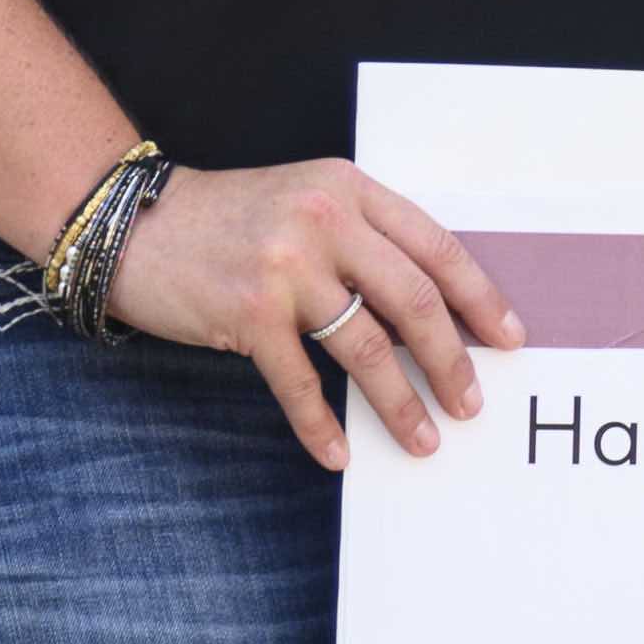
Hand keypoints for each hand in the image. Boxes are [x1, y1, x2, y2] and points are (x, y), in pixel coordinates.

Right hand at [109, 159, 521, 467]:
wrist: (134, 224)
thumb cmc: (232, 219)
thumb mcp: (308, 202)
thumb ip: (365, 238)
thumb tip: (431, 312)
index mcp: (350, 190)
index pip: (436, 248)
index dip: (480, 298)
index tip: (508, 338)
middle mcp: (324, 222)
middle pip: (413, 302)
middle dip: (451, 361)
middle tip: (471, 403)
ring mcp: (284, 268)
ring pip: (365, 347)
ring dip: (399, 402)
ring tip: (423, 439)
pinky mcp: (247, 314)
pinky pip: (300, 383)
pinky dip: (321, 425)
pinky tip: (338, 453)